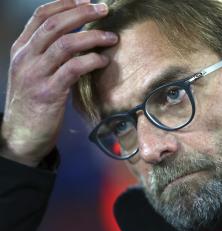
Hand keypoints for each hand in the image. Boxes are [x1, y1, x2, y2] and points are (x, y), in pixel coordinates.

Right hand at [0, 0, 116, 166]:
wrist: (21, 135)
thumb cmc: (32, 104)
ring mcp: (35, 74)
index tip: (85, 0)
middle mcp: (25, 58)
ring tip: (111, 37)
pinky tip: (103, 60)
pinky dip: (91, 61)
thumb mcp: (33, 74)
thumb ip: (48, 56)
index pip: (40, 16)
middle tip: (103, 9)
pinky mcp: (48, 92)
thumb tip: (78, 41)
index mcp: (21, 50)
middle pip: (54, 25)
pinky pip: (73, 68)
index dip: (64, 4)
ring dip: (92, 37)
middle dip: (82, 13)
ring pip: (65, 44)